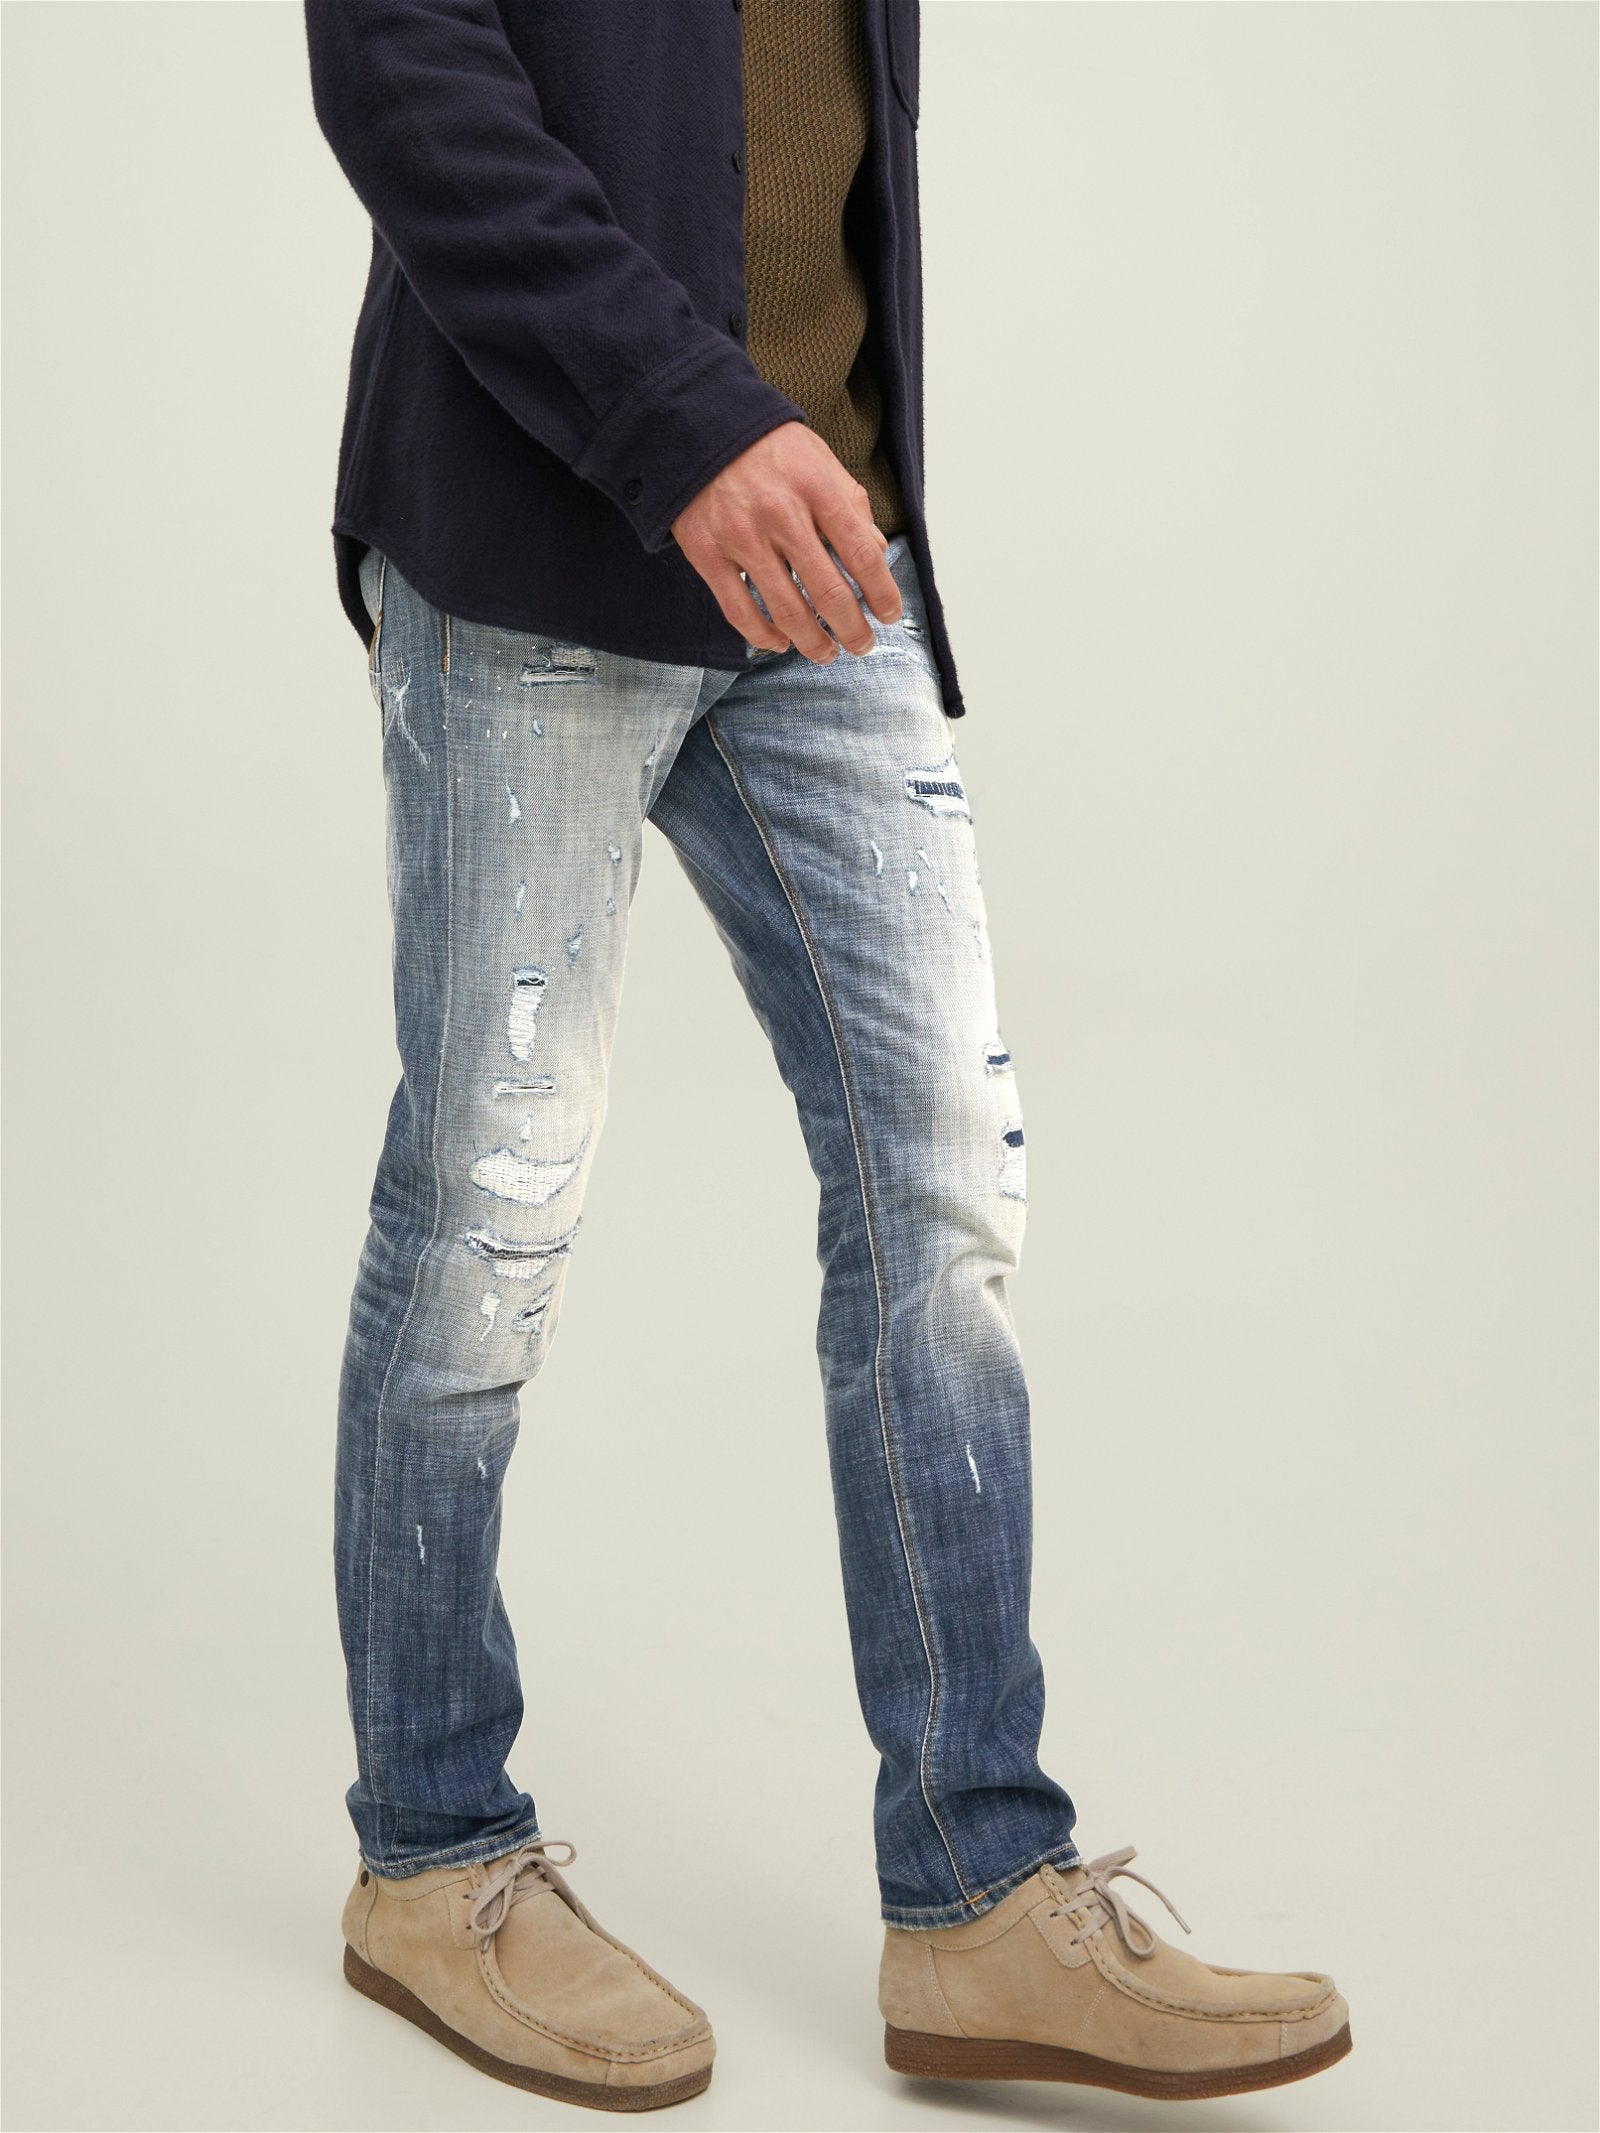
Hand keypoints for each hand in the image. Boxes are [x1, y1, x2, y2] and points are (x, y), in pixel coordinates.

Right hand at [670, 421, 903, 661]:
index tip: (889, 615)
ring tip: (827, 653)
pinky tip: (781, 642)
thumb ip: (850, 504)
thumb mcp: (819, 460)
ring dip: (813, 643)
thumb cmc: (767, 448)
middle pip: (829, 594)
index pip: (861, 555)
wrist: (698, 427)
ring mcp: (740, 537)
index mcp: (815, 488)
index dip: (882, 594)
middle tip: (862, 645)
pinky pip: (739, 611)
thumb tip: (877, 552)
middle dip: (853, 631)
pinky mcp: (707, 554)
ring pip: (787, 611)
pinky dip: (764, 636)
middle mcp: (780, 514)